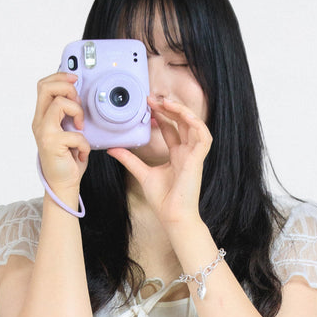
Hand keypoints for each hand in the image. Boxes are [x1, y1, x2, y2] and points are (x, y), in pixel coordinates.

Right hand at [31, 71, 90, 205]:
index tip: (75, 79)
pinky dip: (83, 143)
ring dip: (76, 112)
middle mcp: (39, 122)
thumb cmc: (68, 159)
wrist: (63, 185)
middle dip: (67, 88)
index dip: (59, 77)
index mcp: (42, 117)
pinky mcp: (52, 144)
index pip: (44, 86)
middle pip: (46, 87)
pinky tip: (81, 152)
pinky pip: (73, 132)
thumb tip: (77, 94)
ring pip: (59, 103)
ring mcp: (44, 132)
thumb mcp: (67, 130)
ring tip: (80, 127)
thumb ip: (67, 114)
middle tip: (78, 103)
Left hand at [108, 94, 211, 228]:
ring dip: (182, 111)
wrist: (172, 216)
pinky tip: (183, 115)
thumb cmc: (163, 200)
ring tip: (166, 103)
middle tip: (153, 99)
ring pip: (194, 124)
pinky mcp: (198, 160)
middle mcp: (187, 153)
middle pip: (183, 122)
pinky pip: (204, 136)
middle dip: (169, 108)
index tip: (148, 105)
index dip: (162, 115)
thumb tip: (112, 149)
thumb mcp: (142, 173)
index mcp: (177, 155)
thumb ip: (129, 159)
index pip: (172, 128)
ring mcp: (194, 156)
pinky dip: (196, 123)